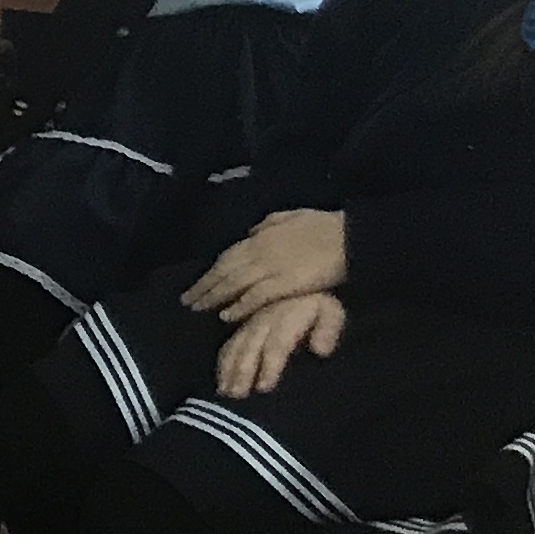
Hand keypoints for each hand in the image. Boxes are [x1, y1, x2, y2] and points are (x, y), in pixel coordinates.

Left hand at [185, 207, 348, 322]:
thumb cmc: (323, 226)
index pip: (227, 256)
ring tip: (198, 309)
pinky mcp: (284, 283)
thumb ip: (267, 225)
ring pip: (234, 284)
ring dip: (214, 297)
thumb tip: (250, 232)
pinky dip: (239, 306)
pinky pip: (256, 296)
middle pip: (224, 271)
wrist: (348, 237)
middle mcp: (259, 251)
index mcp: (260, 237)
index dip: (210, 271)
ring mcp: (270, 267)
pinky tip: (226, 316)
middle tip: (186, 301)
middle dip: (204, 286)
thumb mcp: (290, 217)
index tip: (196, 284)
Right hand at [214, 290, 344, 398]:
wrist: (297, 280)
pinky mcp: (239, 328)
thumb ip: (328, 329)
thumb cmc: (317, 307)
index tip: (264, 388)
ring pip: (236, 347)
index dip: (270, 366)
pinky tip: (220, 382)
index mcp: (286, 317)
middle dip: (243, 371)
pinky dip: (222, 364)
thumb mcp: (331, 311)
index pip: (277, 344)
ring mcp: (248, 324)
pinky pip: (227, 345)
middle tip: (237, 395)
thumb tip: (321, 351)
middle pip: (251, 347)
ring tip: (225, 392)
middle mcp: (263, 320)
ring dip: (229, 370)